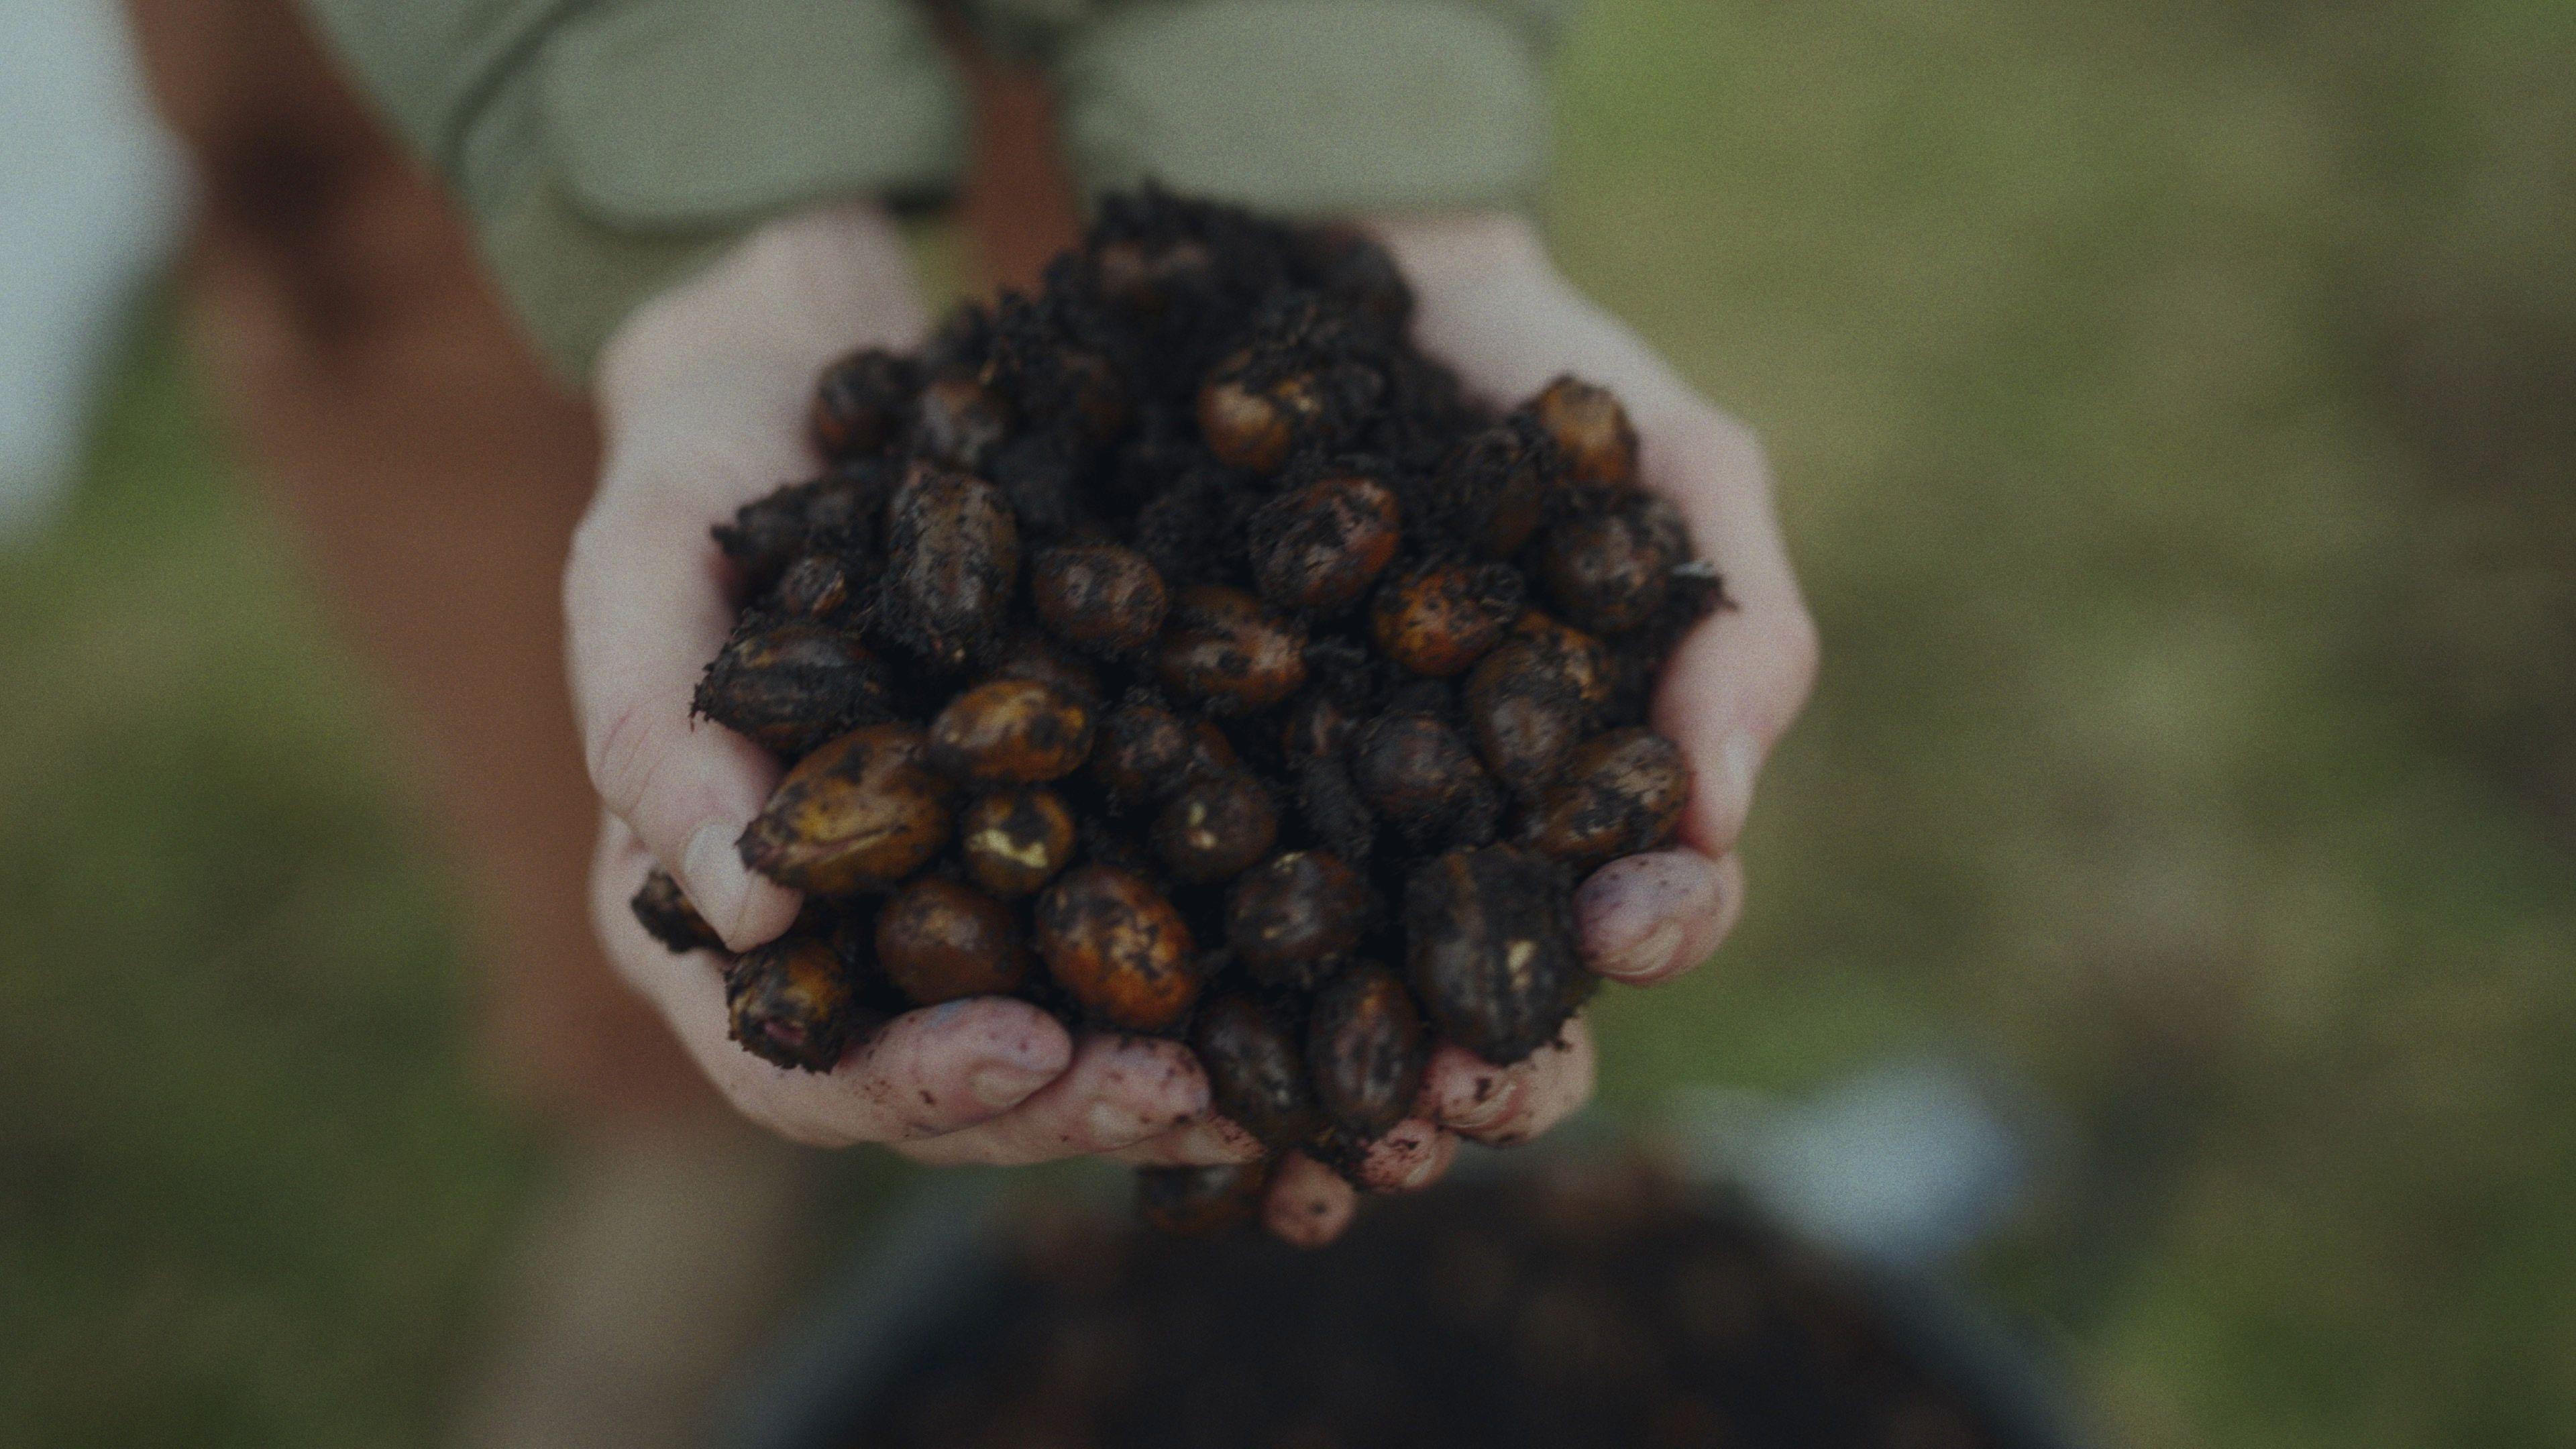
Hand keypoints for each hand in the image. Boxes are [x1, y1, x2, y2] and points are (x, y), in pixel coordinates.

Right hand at [571, 203, 1227, 1166]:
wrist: (805, 378)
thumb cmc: (691, 475)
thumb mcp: (638, 575)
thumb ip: (657, 736)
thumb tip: (747, 921)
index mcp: (719, 925)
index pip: (804, 1069)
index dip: (914, 1087)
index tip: (1031, 1053)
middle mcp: (844, 944)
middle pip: (953, 1089)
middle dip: (1071, 1104)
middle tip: (1186, 1089)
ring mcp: (956, 895)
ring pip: (1061, 1040)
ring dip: (1165, 1076)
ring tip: (1269, 1079)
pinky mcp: (1059, 831)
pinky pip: (1133, 922)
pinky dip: (1216, 968)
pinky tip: (1310, 969)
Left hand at [1248, 211, 1820, 1246]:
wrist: (1360, 289)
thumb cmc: (1548, 385)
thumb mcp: (1685, 468)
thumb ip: (1739, 624)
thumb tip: (1716, 810)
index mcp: (1594, 795)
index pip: (1649, 911)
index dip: (1653, 939)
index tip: (1623, 932)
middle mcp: (1466, 844)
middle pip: (1497, 1003)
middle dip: (1492, 1077)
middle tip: (1455, 1104)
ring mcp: (1328, 831)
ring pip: (1346, 1004)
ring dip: (1342, 1089)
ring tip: (1317, 1148)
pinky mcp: (1197, 795)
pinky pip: (1195, 917)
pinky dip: (1192, 1011)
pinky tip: (1169, 1076)